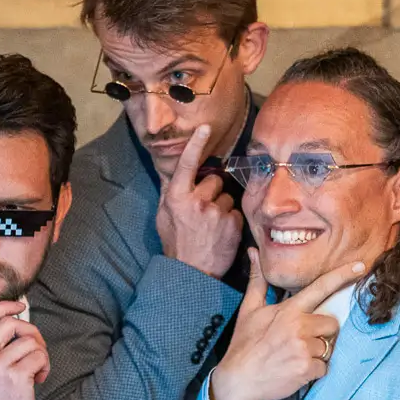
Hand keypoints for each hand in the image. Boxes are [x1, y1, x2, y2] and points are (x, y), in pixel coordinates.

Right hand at [0, 299, 49, 399]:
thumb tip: (14, 321)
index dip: (4, 306)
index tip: (19, 306)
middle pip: (9, 322)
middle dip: (30, 331)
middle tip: (36, 347)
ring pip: (28, 340)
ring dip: (40, 353)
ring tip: (36, 370)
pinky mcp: (16, 378)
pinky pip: (38, 356)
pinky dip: (44, 365)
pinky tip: (39, 379)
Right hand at [155, 125, 243, 278]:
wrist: (191, 272)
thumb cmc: (175, 242)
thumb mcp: (163, 215)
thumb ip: (169, 191)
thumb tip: (170, 170)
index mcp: (176, 196)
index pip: (187, 163)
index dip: (196, 144)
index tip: (205, 127)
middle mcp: (196, 200)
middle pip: (214, 180)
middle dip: (211, 191)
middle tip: (203, 211)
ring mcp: (216, 211)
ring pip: (226, 195)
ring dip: (222, 206)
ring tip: (211, 224)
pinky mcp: (232, 222)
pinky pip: (235, 211)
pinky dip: (230, 219)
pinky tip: (221, 232)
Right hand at [210, 251, 364, 399]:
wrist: (238, 380)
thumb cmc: (245, 344)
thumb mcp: (249, 309)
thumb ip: (258, 280)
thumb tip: (253, 252)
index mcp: (289, 310)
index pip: (321, 287)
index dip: (342, 275)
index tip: (360, 266)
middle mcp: (299, 326)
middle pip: (332, 323)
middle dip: (322, 332)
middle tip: (301, 340)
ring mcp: (304, 348)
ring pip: (328, 347)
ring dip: (316, 353)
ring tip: (294, 356)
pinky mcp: (307, 369)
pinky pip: (324, 368)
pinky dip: (313, 371)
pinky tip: (295, 370)